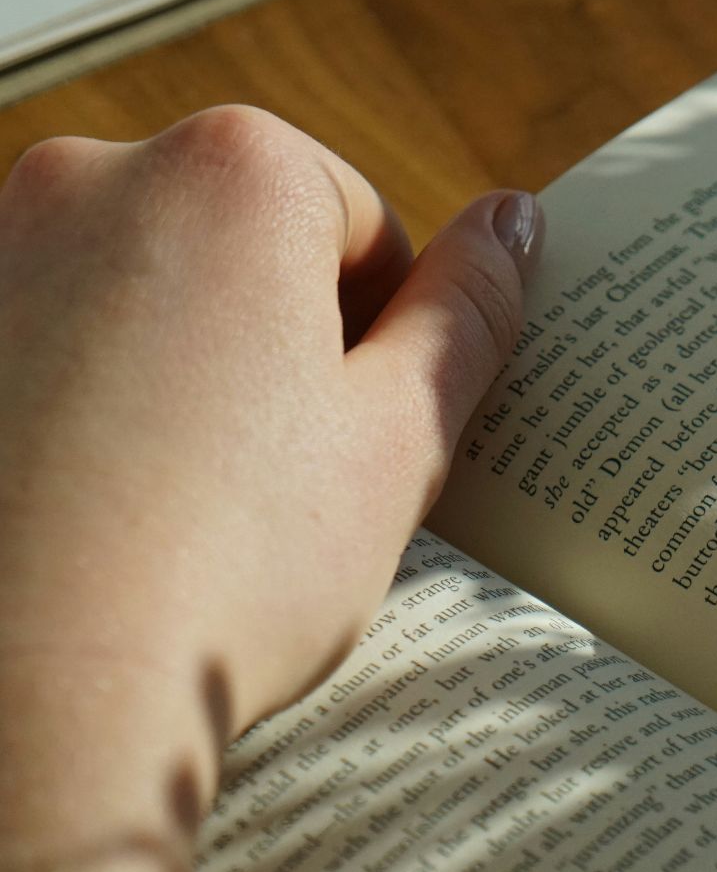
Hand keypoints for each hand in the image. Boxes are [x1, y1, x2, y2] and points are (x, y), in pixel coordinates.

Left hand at [0, 106, 535, 871]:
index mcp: (235, 173)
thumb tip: (513, 223)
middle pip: (248, 241)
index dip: (386, 338)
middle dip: (283, 341)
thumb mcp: (399, 439)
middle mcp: (94, 174)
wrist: (24, 699)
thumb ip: (468, 311)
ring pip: (148, 290)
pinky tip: (105, 500)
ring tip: (192, 500)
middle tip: (288, 476)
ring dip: (188, 366)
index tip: (364, 434)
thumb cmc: (226, 569)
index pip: (363, 223)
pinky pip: (55, 334)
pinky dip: (92, 395)